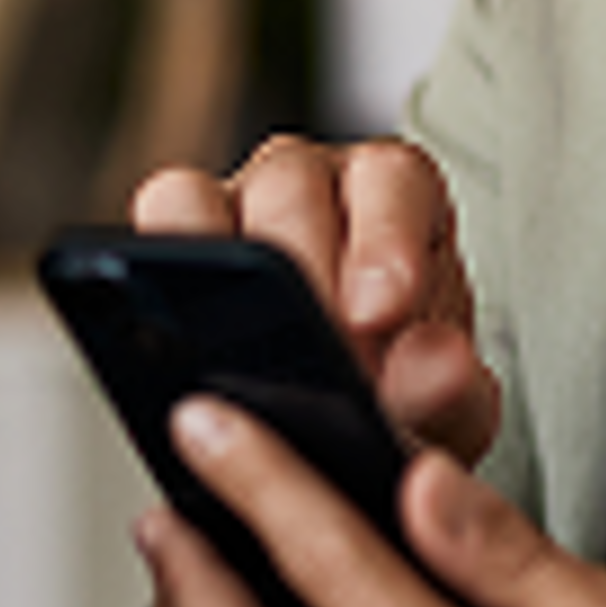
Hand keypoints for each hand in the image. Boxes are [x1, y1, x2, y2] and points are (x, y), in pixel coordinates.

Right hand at [133, 138, 501, 464]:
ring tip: (243, 358)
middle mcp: (317, 181)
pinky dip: (162, 269)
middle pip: (292, 185)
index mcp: (398, 194)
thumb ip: (447, 388)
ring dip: (222, 270)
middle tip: (311, 351)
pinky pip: (158, 219)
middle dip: (300, 272)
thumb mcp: (444, 406)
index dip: (384, 239)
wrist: (349, 425)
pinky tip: (185, 339)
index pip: (393, 181)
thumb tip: (438, 366)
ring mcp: (240, 200)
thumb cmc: (404, 391)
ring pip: (209, 194)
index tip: (380, 313)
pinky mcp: (181, 234)